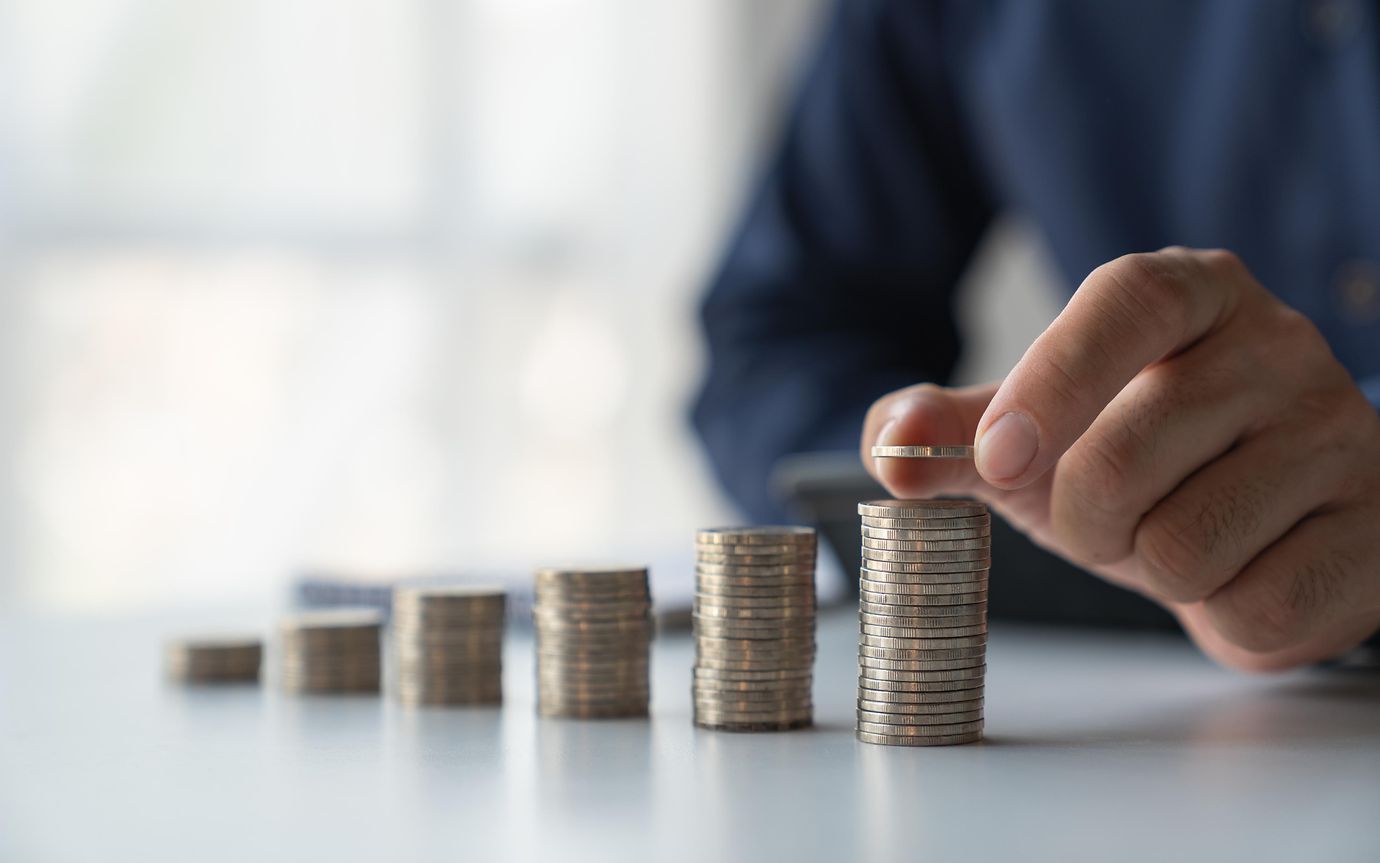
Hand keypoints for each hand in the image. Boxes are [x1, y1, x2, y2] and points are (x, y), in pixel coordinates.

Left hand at [861, 248, 1379, 670]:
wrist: (1265, 519)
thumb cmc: (1139, 455)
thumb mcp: (1040, 429)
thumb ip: (956, 429)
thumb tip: (893, 446)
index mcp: (1189, 292)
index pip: (1126, 304)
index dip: (1051, 382)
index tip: (997, 459)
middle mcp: (1277, 345)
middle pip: (1127, 454)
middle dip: (1081, 519)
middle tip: (1102, 518)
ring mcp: (1343, 433)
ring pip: (1189, 548)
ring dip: (1151, 571)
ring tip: (1178, 536)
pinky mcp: (1379, 529)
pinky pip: (1257, 609)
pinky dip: (1220, 619)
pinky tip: (1240, 573)